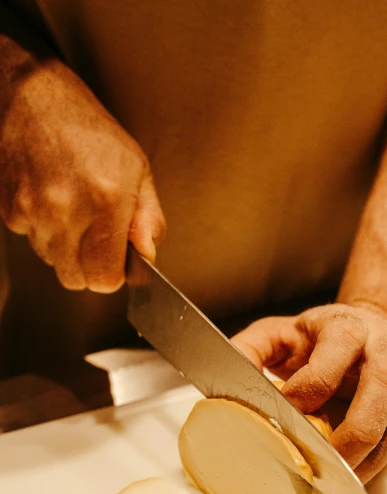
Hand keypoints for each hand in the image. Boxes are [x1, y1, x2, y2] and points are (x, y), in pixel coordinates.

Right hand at [0, 59, 165, 291]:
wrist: (35, 96)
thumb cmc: (90, 131)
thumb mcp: (137, 169)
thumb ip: (147, 218)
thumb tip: (147, 254)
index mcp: (106, 201)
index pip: (105, 279)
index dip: (112, 274)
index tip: (115, 259)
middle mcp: (67, 209)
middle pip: (75, 279)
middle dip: (88, 267)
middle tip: (95, 238)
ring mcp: (34, 210)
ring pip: (52, 261)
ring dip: (65, 247)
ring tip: (72, 209)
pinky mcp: (10, 208)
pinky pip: (30, 239)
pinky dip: (41, 228)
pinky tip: (50, 198)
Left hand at [232, 304, 386, 483]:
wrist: (381, 322)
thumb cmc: (324, 333)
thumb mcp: (282, 330)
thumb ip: (250, 349)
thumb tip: (227, 381)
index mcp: (347, 330)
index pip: (325, 372)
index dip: (301, 398)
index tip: (281, 415)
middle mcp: (382, 356)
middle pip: (370, 403)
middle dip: (339, 442)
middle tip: (309, 463)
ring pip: (385, 430)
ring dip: (355, 462)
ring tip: (325, 484)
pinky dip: (368, 468)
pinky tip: (342, 480)